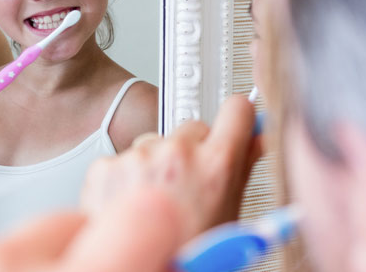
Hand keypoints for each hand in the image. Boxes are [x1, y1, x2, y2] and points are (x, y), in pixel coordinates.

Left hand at [80, 96, 261, 244]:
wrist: (137, 267)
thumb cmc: (186, 255)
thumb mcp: (228, 218)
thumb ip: (243, 170)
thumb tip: (258, 139)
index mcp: (215, 167)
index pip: (237, 110)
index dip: (238, 118)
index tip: (236, 124)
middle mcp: (177, 154)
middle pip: (193, 128)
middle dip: (195, 149)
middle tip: (190, 185)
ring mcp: (138, 157)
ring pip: (155, 142)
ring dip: (158, 163)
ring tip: (159, 201)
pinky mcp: (107, 165)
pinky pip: (124, 158)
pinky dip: (127, 176)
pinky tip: (132, 204)